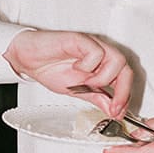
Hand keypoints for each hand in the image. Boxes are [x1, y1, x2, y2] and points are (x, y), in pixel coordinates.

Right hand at [5, 29, 133, 115]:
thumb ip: (96, 98)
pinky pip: (96, 52)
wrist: (28, 58)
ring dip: (103, 78)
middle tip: (111, 106)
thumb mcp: (77, 91)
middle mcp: (100, 53)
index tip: (118, 112)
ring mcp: (92, 45)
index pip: (125, 78)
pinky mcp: (80, 40)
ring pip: (116, 60)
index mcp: (102, 64)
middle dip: (122, 91)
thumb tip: (112, 109)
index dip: (125, 96)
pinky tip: (76, 68)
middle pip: (125, 69)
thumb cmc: (50, 68)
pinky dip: (88, 65)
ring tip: (87, 83)